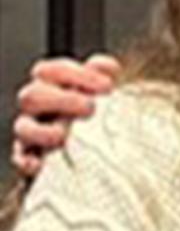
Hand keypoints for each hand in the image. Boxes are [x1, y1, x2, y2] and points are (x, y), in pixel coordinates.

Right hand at [11, 54, 120, 176]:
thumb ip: (103, 74)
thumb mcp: (105, 91)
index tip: (108, 86)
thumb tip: (104, 67)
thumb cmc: (101, 113)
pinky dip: (28, 161)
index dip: (76, 74)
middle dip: (62, 100)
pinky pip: (21, 159)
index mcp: (52, 85)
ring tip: (63, 135)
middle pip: (32, 96)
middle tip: (90, 108)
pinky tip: (38, 164)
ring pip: (23, 127)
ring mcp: (32, 132)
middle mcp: (38, 107)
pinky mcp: (31, 158)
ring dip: (42, 131)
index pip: (49, 70)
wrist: (102, 152)